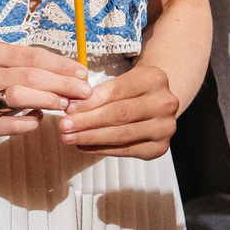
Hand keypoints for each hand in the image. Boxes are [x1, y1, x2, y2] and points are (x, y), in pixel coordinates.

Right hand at [0, 42, 90, 145]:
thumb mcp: (6, 69)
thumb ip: (35, 69)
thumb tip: (77, 75)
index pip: (34, 55)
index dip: (62, 65)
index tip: (82, 74)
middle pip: (31, 75)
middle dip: (63, 84)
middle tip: (83, 92)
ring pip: (20, 95)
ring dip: (49, 100)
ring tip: (65, 105)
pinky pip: (12, 124)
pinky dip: (31, 121)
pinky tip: (39, 119)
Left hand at [56, 62, 180, 159]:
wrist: (157, 103)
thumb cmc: (133, 91)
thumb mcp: (119, 82)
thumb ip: (97, 93)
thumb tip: (70, 107)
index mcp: (155, 78)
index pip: (116, 91)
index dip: (90, 102)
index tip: (68, 109)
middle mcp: (165, 103)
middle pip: (119, 114)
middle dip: (87, 122)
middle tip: (64, 127)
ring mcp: (165, 127)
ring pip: (122, 135)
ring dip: (91, 138)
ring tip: (70, 138)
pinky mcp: (160, 147)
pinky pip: (126, 150)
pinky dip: (102, 149)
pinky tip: (84, 146)